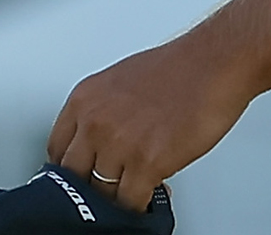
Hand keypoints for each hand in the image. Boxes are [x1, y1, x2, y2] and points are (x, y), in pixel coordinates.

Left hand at [46, 30, 260, 213]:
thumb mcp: (118, 83)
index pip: (56, 148)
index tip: (79, 176)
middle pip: (74, 175)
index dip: (70, 169)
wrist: (213, 63)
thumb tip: (98, 142)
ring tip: (132, 194)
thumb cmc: (176, 68)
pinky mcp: (148, 161)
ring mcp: (120, 143)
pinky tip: (148, 199)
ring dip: (118, 197)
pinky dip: (139, 207)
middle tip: (105, 191)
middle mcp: (95, 121)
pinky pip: (130, 202)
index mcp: (84, 99)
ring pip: (102, 193)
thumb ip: (101, 113)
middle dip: (90, 186)